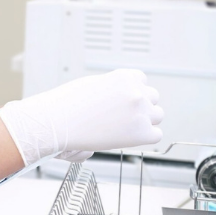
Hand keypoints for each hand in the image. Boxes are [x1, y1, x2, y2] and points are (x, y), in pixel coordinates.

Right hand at [0, 69, 163, 166]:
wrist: (58, 122)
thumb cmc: (68, 103)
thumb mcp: (93, 84)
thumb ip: (114, 88)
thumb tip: (122, 99)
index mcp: (125, 77)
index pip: (143, 81)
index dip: (132, 92)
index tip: (122, 101)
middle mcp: (136, 92)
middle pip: (153, 98)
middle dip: (141, 106)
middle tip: (122, 116)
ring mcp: (141, 112)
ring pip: (157, 116)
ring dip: (145, 121)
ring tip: (123, 127)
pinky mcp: (141, 132)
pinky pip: (156, 135)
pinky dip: (144, 137)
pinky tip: (126, 137)